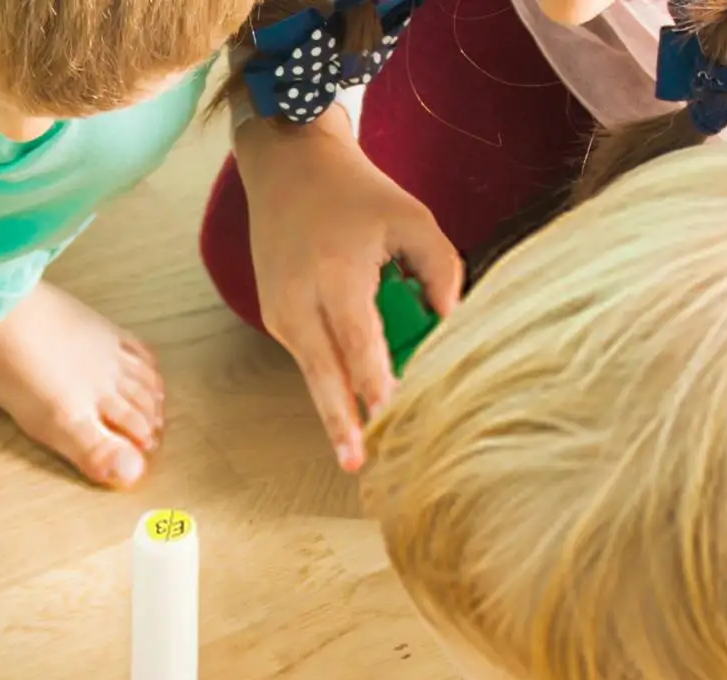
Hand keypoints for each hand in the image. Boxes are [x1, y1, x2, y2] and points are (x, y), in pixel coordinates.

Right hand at [234, 109, 461, 469]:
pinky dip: (334, 377)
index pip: (358, 343)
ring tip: (358, 448)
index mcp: (336, 274)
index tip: (390, 417)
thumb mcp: (412, 218)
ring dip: (338, 409)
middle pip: (323, 376)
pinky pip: (311, 358)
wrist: (287, 169)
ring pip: (314, 375)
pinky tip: (357, 389)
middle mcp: (299, 301)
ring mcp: (281, 315)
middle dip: (341, 423)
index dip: (374, 385)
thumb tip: (451, 327)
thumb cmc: (357, 194)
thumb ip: (441, 271)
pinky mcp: (276, 321)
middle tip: (356, 464)